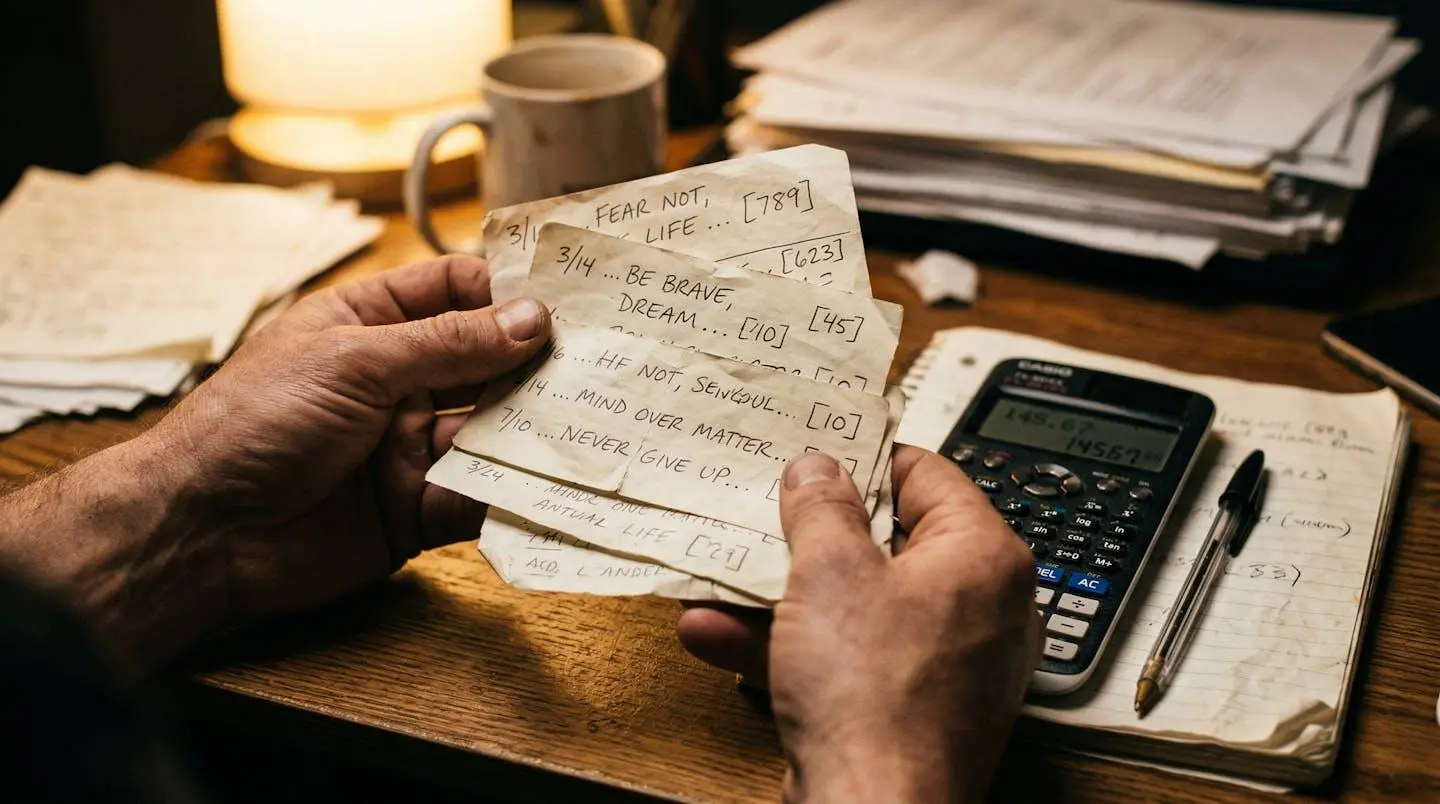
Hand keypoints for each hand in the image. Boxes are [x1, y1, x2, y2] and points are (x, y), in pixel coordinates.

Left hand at [0, 255, 549, 666]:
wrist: (202, 533)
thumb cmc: (253, 424)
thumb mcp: (353, 363)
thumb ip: (447, 345)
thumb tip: (531, 320)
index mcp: (369, 326)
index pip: (452, 292)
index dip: (506, 293)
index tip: (567, 300)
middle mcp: (396, 383)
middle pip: (484, 363)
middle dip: (536, 364)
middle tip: (603, 363)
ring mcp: (408, 447)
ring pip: (491, 432)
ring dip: (534, 429)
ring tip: (594, 422)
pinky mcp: (418, 510)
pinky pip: (480, 497)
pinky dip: (514, 495)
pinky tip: (553, 487)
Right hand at [677, 447, 1042, 802]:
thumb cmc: (876, 700)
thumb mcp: (829, 572)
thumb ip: (821, 508)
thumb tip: (818, 470)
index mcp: (984, 559)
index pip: (928, 476)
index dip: (864, 459)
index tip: (817, 451)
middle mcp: (979, 610)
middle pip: (885, 545)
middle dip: (808, 536)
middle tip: (767, 510)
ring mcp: (943, 666)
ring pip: (854, 606)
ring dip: (780, 594)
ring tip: (723, 574)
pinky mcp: (906, 710)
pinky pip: (845, 658)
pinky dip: (788, 645)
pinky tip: (719, 632)